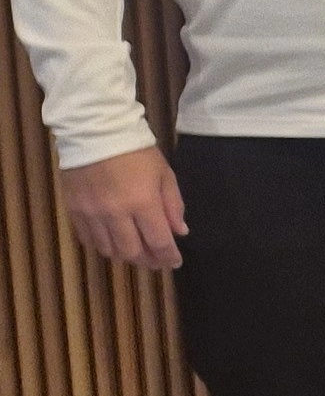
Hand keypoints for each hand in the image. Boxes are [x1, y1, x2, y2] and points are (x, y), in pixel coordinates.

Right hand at [59, 145, 186, 269]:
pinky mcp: (74, 210)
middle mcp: (116, 214)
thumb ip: (173, 205)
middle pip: (132, 251)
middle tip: (156, 262)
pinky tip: (112, 242)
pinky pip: (88, 239)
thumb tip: (180, 232)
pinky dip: (102, 246)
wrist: (95, 132)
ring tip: (136, 252)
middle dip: (148, 261)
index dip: (168, 256)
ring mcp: (92, 214)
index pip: (158, 241)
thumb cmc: (136, 151)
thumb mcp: (164, 174)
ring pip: (108, 250)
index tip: (174, 262)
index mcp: (143, 203)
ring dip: (125, 255)